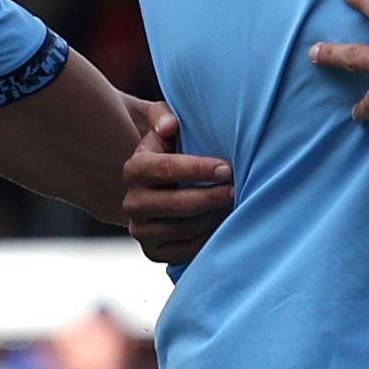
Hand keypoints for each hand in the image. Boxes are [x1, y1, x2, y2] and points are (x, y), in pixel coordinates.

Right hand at [121, 105, 234, 264]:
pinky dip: (208, 239)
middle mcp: (132, 202)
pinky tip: (224, 224)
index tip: (227, 169)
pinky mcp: (153, 251)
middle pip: (176, 205)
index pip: (165, 169)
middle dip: (211, 197)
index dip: (198, 170)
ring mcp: (141, 230)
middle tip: (236, 189)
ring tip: (234, 204)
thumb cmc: (169, 147)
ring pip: (183, 229)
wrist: (157, 183)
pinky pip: (185, 251)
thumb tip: (170, 125)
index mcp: (134, 169)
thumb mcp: (162, 123)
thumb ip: (163, 116)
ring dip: (213, 218)